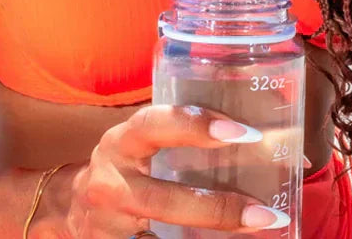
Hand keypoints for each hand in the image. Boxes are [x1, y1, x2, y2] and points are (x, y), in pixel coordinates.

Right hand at [54, 104, 288, 236]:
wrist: (67, 206)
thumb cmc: (127, 166)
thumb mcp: (144, 142)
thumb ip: (191, 137)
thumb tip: (284, 146)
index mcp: (122, 141)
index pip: (154, 124)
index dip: (195, 125)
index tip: (243, 133)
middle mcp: (111, 181)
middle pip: (161, 200)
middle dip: (216, 208)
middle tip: (264, 212)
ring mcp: (108, 222)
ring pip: (158, 234)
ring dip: (211, 234)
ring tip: (257, 230)